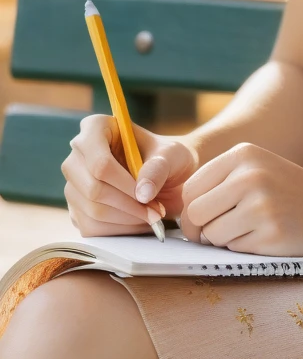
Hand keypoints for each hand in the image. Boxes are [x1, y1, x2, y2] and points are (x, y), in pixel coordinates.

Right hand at [63, 114, 197, 236]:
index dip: (124, 184)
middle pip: (93, 189)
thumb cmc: (168, 158)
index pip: (99, 163)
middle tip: (156, 212)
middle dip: (128, 205)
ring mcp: (73, 183)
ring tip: (151, 216)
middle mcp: (77, 155)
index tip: (148, 197)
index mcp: (95, 128)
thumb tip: (142, 194)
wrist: (168, 176)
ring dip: (126, 220)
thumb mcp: (172, 155)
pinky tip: (138, 222)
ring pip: (91, 211)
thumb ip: (158, 169)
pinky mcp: (76, 208)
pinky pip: (90, 227)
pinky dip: (118, 230)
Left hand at [179, 143, 302, 254]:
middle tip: (218, 233)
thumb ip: (219, 183)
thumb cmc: (289, 192)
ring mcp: (261, 205)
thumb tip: (180, 216)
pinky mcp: (270, 233)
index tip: (204, 220)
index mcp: (243, 154)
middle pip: (195, 213)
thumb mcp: (256, 169)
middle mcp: (250, 176)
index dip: (191, 211)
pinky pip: (233, 249)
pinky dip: (242, 249)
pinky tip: (265, 237)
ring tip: (250, 230)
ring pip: (211, 235)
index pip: (190, 189)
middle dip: (200, 230)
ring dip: (223, 240)